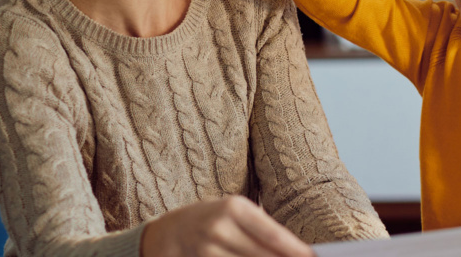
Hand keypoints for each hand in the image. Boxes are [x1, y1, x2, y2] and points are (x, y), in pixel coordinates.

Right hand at [140, 196, 313, 256]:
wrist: (163, 234)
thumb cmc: (210, 220)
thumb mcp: (234, 214)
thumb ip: (261, 229)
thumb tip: (296, 249)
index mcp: (234, 208)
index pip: (273, 234)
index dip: (296, 250)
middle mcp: (220, 228)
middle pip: (263, 255)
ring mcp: (206, 250)